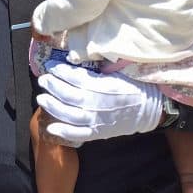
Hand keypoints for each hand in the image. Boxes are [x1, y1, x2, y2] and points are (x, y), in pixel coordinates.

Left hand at [36, 62, 163, 146]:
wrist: (151, 109)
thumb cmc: (133, 86)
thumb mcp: (118, 72)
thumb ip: (97, 68)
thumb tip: (73, 58)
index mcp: (106, 87)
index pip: (78, 79)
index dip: (62, 72)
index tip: (51, 66)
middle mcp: (100, 105)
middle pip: (71, 96)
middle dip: (54, 87)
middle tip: (43, 79)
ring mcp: (99, 121)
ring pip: (71, 115)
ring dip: (53, 107)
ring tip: (41, 98)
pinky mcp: (100, 133)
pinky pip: (79, 135)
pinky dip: (64, 132)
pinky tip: (51, 128)